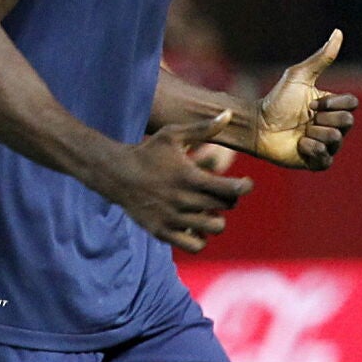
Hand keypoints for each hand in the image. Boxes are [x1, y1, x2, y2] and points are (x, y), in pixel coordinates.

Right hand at [93, 110, 252, 251]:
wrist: (116, 174)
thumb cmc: (149, 152)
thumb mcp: (173, 134)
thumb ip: (203, 128)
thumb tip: (229, 114)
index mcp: (189, 177)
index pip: (231, 190)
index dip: (244, 187)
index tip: (245, 183)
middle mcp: (183, 200)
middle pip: (225, 207)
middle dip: (229, 199)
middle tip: (222, 193)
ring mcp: (172, 218)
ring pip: (214, 228)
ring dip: (217, 219)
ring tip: (209, 210)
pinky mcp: (162, 232)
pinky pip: (195, 246)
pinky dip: (201, 238)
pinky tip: (196, 225)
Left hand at [252, 29, 357, 169]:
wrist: (258, 125)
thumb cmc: (276, 99)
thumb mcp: (299, 76)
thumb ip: (321, 57)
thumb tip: (338, 32)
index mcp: (331, 106)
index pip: (352, 105)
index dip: (334, 104)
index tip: (312, 103)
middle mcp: (331, 125)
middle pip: (347, 123)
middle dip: (324, 120)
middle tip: (305, 119)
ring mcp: (325, 145)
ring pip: (336, 141)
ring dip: (315, 134)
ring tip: (300, 132)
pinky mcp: (315, 162)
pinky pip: (326, 160)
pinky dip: (312, 150)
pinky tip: (299, 144)